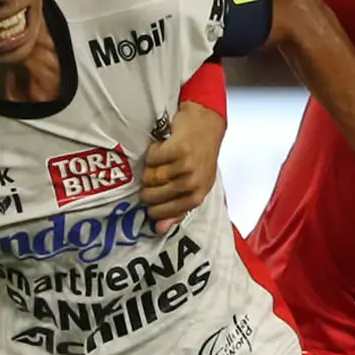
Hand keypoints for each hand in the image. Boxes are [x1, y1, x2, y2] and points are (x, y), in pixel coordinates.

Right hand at [139, 100, 225, 229]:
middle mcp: (193, 183)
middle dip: (148, 186)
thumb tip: (157, 229)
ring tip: (161, 161)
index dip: (153, 207)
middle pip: (152, 195)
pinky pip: (151, 158)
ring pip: (150, 176)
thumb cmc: (199, 157)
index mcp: (197, 196)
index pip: (165, 212)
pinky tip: (161, 147)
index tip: (150, 199)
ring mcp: (187, 167)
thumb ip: (177, 209)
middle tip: (155, 175)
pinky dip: (152, 152)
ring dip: (150, 167)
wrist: (206, 125)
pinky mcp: (179, 150)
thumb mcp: (194, 186)